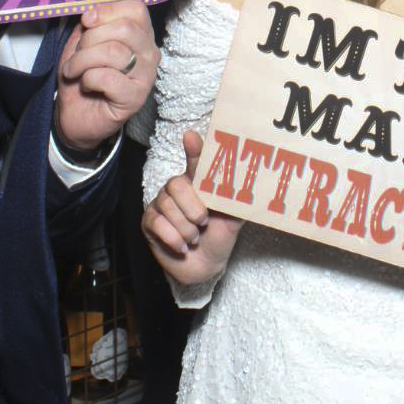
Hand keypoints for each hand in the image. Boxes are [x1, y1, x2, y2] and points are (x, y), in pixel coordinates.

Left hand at [54, 0, 158, 156]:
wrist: (76, 116)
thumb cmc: (82, 76)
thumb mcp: (82, 42)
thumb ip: (91, 24)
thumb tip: (92, 13)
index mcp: (140, 35)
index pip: (136, 8)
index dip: (108, 10)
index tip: (87, 21)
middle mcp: (150, 53)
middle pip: (125, 28)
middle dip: (90, 38)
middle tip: (77, 53)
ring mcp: (146, 76)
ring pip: (114, 52)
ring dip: (82, 60)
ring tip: (73, 70)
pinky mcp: (135, 98)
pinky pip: (108, 77)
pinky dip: (88, 79)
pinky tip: (86, 86)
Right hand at [142, 128, 243, 283]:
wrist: (205, 267)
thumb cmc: (219, 238)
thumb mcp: (232, 219)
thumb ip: (236, 200)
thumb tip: (254, 185)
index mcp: (198, 183)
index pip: (196, 162)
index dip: (194, 149)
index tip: (191, 136)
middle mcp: (177, 188)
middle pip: (177, 185)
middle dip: (194, 209)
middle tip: (203, 224)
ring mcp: (160, 204)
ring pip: (168, 208)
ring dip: (187, 230)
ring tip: (194, 238)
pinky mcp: (149, 222)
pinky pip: (158, 224)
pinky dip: (174, 239)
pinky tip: (181, 246)